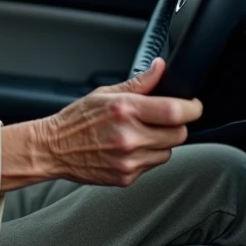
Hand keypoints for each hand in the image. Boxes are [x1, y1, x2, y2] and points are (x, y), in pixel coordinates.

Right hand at [0, 59, 201, 190]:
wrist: (53, 148)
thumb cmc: (76, 119)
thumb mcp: (105, 93)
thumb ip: (139, 83)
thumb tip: (160, 68)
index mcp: (125, 110)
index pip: (176, 111)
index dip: (192, 108)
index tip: (193, 105)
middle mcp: (129, 136)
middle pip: (179, 134)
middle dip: (175, 125)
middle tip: (160, 119)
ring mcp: (129, 160)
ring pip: (168, 152)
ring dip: (161, 142)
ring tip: (139, 134)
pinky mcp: (127, 177)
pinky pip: (152, 165)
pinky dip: (146, 156)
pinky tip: (128, 148)